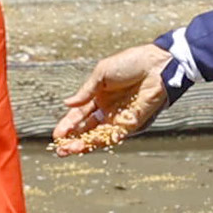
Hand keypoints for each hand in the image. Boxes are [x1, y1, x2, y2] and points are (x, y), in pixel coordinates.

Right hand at [53, 43, 178, 154]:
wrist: (156, 65)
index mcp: (97, 96)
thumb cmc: (130, 63)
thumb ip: (85, 91)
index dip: (67, 126)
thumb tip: (67, 104)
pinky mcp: (131, 123)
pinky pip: (114, 135)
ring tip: (71, 149)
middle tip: (61, 149)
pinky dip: (102, 141)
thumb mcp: (101, 73)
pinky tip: (89, 143)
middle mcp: (106, 109)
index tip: (56, 135)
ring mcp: (118, 117)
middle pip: (86, 129)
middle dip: (73, 140)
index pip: (78, 115)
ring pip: (98, 136)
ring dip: (84, 144)